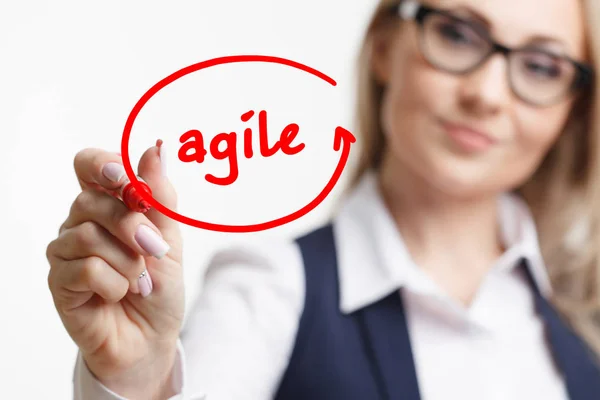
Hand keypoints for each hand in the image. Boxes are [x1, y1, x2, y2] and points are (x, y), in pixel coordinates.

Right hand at [46, 143, 183, 398]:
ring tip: (139, 280)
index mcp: (108, 204)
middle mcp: (81, 222)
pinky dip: (115, 283)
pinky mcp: (60, 282)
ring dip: (127, 261)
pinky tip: (119, 294)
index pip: (88, 165)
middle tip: (154, 249)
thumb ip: (160, 196)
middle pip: (91, 200)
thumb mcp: (169, 238)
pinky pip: (85, 269)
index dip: (101, 163)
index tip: (123, 176)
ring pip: (88, 235)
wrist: (153, 335)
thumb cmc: (159, 285)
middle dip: (132, 226)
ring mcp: (67, 252)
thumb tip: (155, 149)